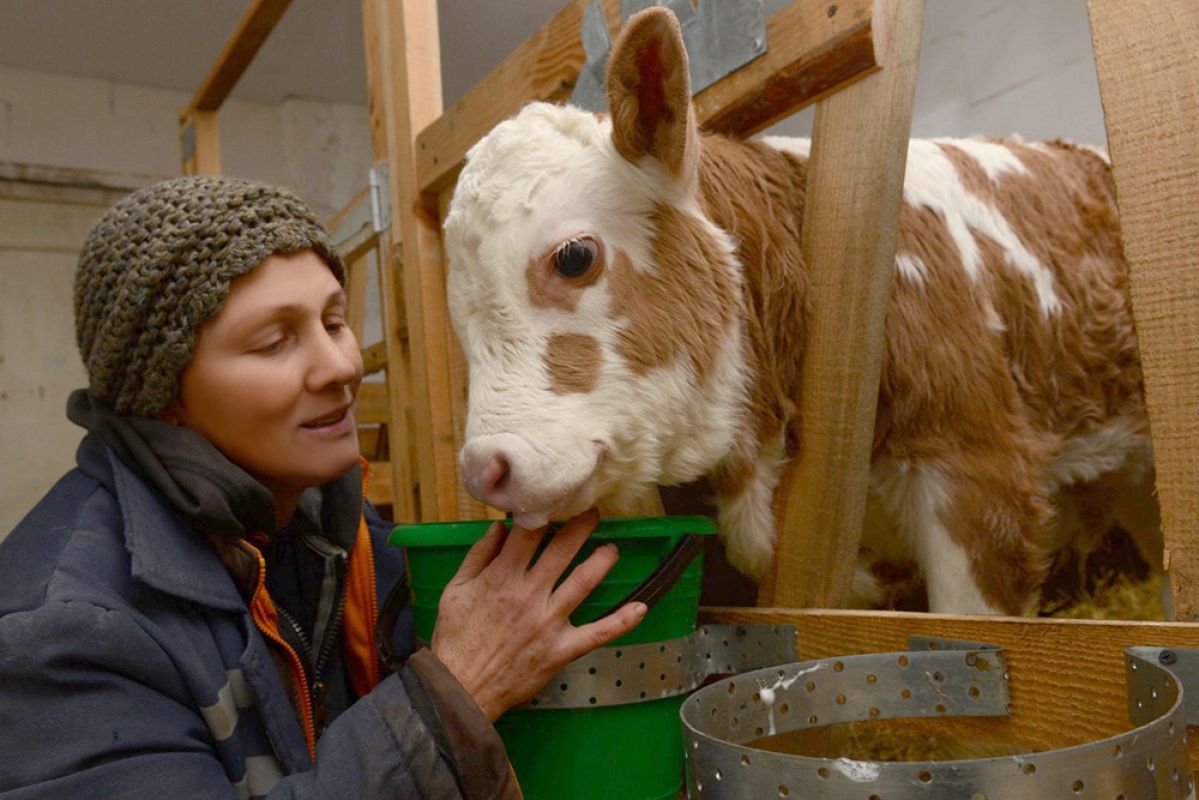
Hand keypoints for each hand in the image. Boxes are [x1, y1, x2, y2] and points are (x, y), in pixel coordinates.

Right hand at [429, 508, 647, 720]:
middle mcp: (529, 595)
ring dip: (602, 561)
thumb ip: (478, 555)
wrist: (461, 688)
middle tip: (594, 512)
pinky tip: (640, 609)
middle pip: (563, 550)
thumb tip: (499, 526)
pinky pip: (597, 633)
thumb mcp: (456, 589)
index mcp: (502, 577)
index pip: (529, 533)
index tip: (556, 501)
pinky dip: (621, 622)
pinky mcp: (561, 649)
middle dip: (582, 527)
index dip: (545, 512)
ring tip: (612, 549)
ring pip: (583, 583)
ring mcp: (548, 622)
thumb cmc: (456, 637)